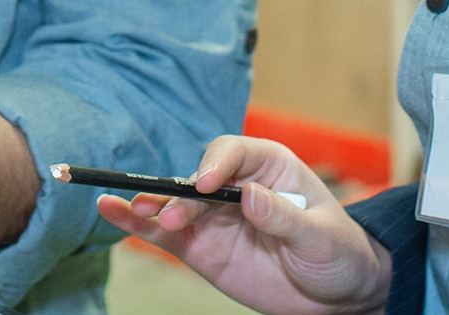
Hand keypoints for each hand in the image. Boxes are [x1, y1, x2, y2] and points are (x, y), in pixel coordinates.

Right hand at [95, 136, 390, 314]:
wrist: (335, 296)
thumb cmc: (337, 252)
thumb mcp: (321, 236)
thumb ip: (284, 217)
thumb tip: (249, 196)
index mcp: (268, 166)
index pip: (233, 152)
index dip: (216, 163)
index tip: (206, 185)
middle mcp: (235, 185)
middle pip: (197, 178)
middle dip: (183, 194)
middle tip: (176, 218)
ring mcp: (214, 218)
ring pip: (175, 204)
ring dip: (156, 206)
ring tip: (138, 211)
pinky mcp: (201, 248)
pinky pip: (163, 234)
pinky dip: (137, 223)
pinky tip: (111, 210)